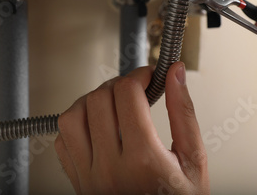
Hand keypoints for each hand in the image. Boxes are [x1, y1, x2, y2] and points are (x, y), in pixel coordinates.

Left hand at [54, 62, 209, 194]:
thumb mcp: (193, 159)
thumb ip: (183, 113)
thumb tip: (174, 75)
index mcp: (143, 160)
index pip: (127, 95)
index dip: (139, 75)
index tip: (148, 76)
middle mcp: (110, 168)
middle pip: (98, 100)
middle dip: (119, 85)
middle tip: (135, 90)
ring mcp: (89, 177)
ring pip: (71, 118)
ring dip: (91, 102)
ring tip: (113, 105)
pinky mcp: (79, 183)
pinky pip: (63, 142)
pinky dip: (76, 125)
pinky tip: (97, 126)